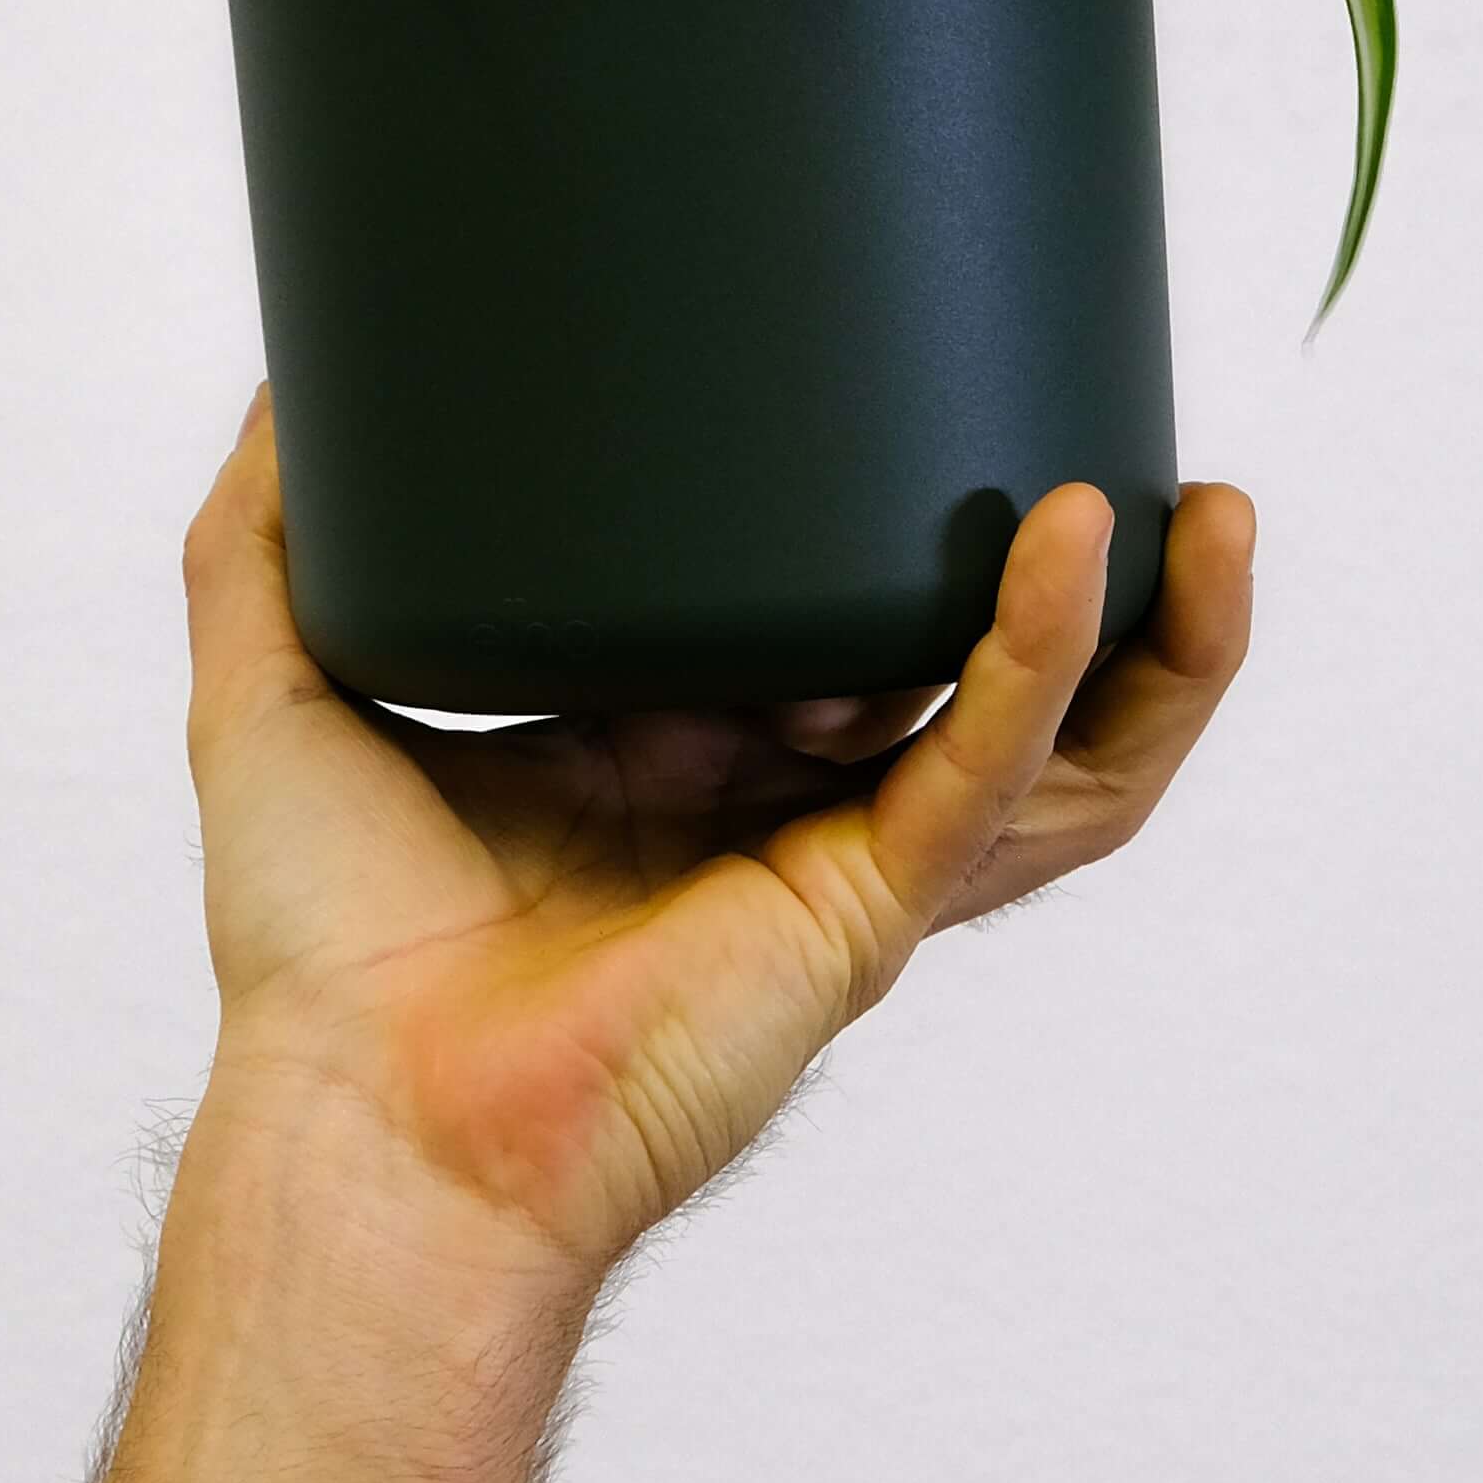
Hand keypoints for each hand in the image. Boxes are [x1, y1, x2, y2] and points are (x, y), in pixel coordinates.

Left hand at [179, 394, 1253, 1282]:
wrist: (355, 1111)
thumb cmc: (318, 950)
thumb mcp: (284, 684)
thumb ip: (274, 533)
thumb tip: (288, 371)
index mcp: (687, 755)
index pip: (842, 628)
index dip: (905, 531)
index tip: (945, 394)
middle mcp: (787, 809)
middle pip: (1003, 693)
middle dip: (1110, 594)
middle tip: (1156, 464)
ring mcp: (840, 868)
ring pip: (1063, 758)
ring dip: (1160, 646)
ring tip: (1209, 512)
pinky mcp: (857, 915)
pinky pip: (987, 776)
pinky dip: (1046, 660)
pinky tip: (1079, 550)